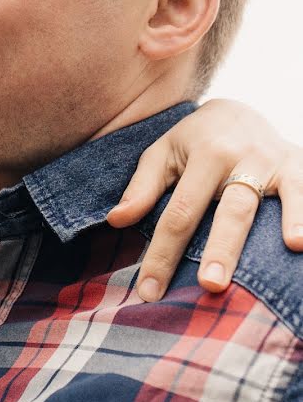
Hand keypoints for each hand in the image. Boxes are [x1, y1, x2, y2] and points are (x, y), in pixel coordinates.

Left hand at [107, 99, 302, 301]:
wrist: (239, 110)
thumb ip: (142, 188)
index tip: (149, 291)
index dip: (163, 253)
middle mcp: (245, 157)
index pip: (181, 212)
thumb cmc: (193, 142)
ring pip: (283, 197)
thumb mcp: (162, 154)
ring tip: (293, 248)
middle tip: (211, 286)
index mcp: (205, 155)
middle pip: (232, 209)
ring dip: (290, 222)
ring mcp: (279, 162)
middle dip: (222, 249)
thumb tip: (116, 221)